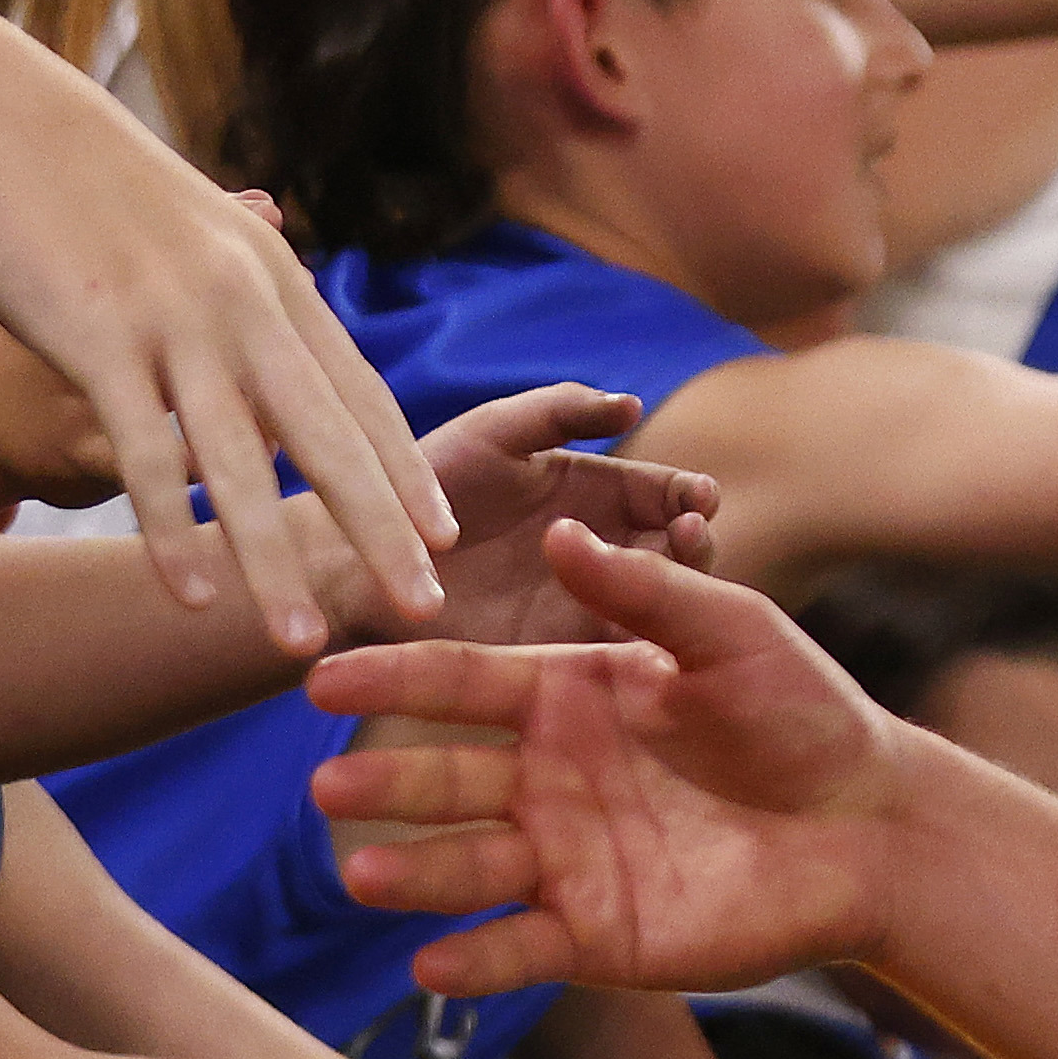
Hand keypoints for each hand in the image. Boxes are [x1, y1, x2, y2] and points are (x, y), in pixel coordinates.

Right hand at [0, 30, 453, 654]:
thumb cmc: (88, 176)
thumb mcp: (196, 220)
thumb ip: (246, 263)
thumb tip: (287, 250)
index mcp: (274, 277)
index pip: (358, 391)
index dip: (403, 469)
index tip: (444, 536)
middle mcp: (244, 303)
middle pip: (329, 437)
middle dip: (381, 531)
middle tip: (423, 607)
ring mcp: (174, 323)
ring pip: (242, 466)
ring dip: (274, 562)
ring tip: (305, 642)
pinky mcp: (97, 341)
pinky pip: (145, 457)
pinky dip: (171, 532)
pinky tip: (191, 596)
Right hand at [305, 516, 908, 994]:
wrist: (873, 825)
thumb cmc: (806, 715)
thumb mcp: (732, 634)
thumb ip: (646, 593)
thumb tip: (567, 530)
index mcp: (568, 696)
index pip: (461, 684)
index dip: (395, 677)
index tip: (323, 674)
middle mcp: (550, 778)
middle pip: (447, 778)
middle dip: (387, 781)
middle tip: (331, 784)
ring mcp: (566, 859)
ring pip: (469, 866)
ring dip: (414, 873)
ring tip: (363, 874)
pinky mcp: (597, 934)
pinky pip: (520, 947)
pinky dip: (475, 959)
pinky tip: (432, 964)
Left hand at [411, 384, 728, 643]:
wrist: (357, 563)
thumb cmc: (418, 487)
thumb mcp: (494, 434)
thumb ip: (559, 412)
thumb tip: (634, 404)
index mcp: (598, 492)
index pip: (666, 492)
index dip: (690, 495)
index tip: (700, 498)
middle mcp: (603, 548)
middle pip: (676, 551)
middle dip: (695, 544)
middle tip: (692, 539)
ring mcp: (585, 604)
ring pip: (656, 607)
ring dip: (676, 599)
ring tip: (675, 590)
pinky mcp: (560, 654)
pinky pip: (612, 653)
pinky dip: (638, 650)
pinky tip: (646, 644)